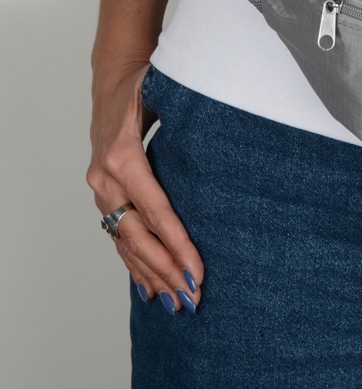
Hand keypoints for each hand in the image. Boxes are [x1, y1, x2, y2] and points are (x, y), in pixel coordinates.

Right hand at [86, 62, 203, 312]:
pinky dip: (135, 266)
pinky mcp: (106, 199)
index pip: (157, 211)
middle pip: (139, 237)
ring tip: (178, 305)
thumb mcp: (165, 89)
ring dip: (152, 276)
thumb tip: (232, 116)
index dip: (178, 245)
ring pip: (127, 243)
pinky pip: (119, 239)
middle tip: (194, 298)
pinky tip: (152, 290)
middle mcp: (106, 180)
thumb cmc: (147, 85)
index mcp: (123, 158)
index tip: (198, 272)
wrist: (113, 83)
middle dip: (167, 270)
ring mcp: (102, 192)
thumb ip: (191, 110)